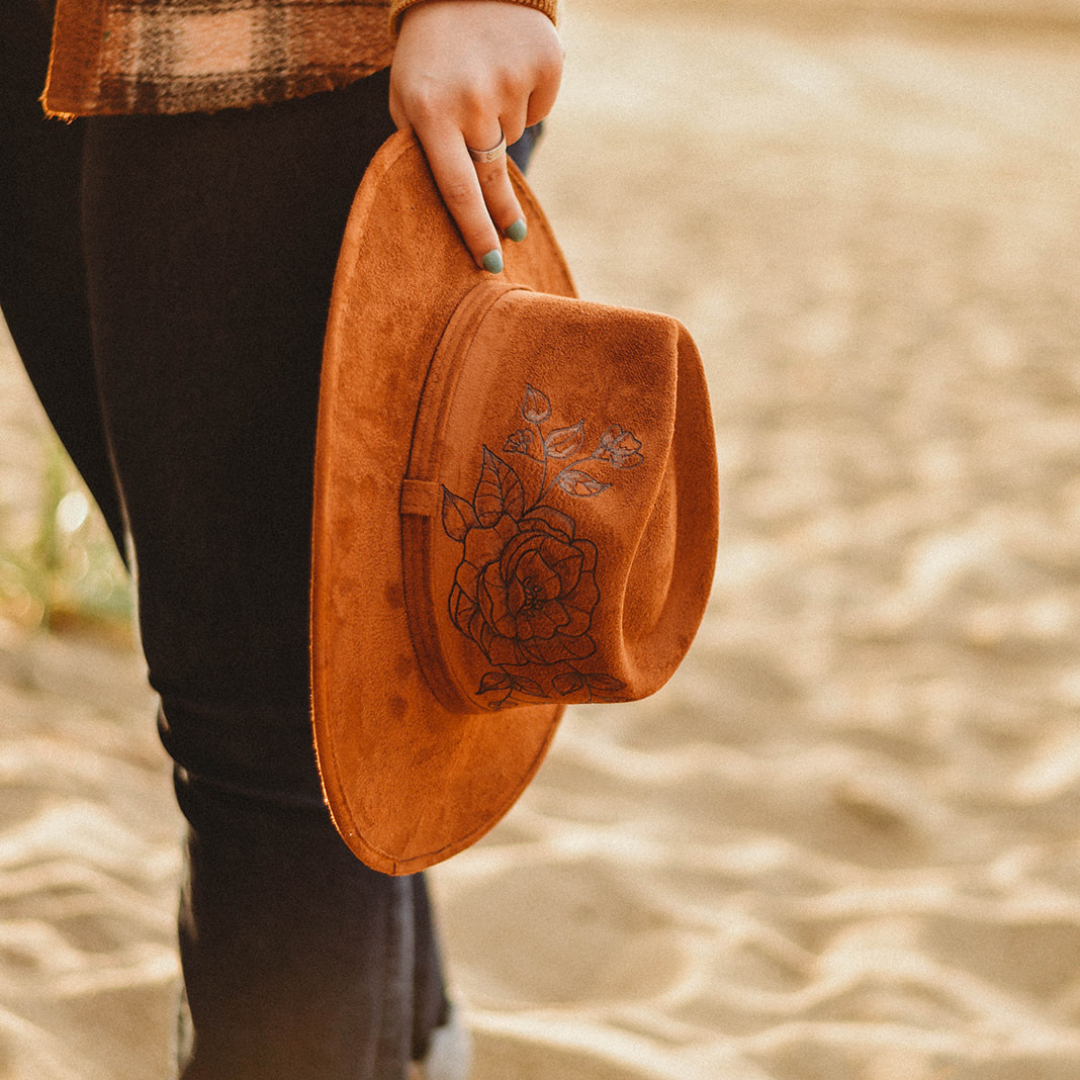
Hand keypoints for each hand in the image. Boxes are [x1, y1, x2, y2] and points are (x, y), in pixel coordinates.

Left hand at [388, 0, 563, 271]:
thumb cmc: (429, 59)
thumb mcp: (408, 100)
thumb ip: (425, 150)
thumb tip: (457, 212)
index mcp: (430, 112)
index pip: (456, 189)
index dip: (475, 231)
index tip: (489, 262)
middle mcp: (471, 99)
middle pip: (493, 176)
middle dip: (503, 210)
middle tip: (514, 234)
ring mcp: (511, 80)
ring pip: (514, 135)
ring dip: (501, 123)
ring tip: (482, 84)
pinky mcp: (543, 64)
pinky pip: (538, 109)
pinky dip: (525, 98)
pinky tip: (506, 69)